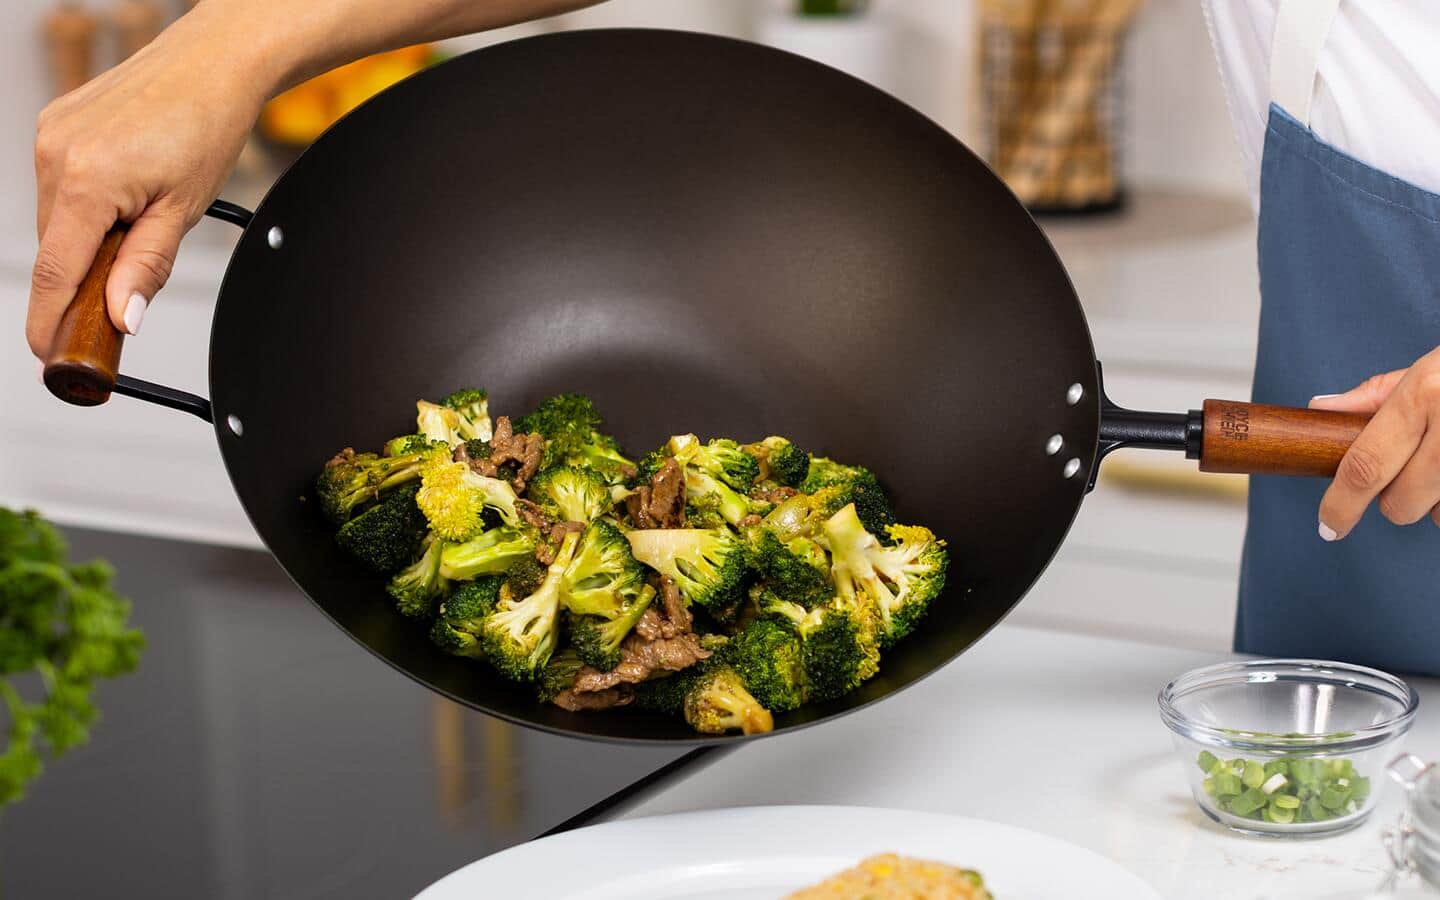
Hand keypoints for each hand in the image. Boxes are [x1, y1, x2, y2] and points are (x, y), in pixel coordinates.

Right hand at [27, 8, 267, 358]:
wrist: (209, 66)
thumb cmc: (206, 128)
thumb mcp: (184, 211)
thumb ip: (145, 267)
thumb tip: (122, 317)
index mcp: (87, 180)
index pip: (55, 271)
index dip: (46, 319)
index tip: (46, 352)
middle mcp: (55, 154)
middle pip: (57, 247)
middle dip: (84, 276)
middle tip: (124, 287)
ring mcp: (49, 136)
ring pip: (57, 218)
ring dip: (89, 236)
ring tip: (141, 215)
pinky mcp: (54, 125)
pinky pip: (60, 186)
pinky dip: (87, 205)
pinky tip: (125, 190)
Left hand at [1309, 345, 1439, 539]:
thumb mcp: (1428, 369)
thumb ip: (1376, 396)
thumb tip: (1321, 408)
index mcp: (1425, 394)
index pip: (1366, 466)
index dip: (1340, 505)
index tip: (1328, 526)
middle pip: (1401, 503)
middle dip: (1395, 500)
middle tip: (1410, 470)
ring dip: (1437, 501)